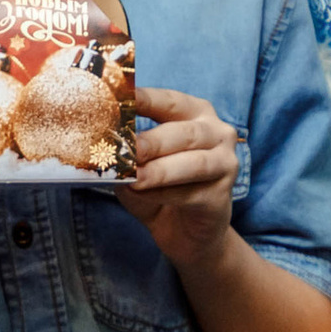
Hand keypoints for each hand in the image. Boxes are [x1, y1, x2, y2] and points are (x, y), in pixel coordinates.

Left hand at [117, 86, 237, 272]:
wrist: (188, 233)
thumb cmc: (161, 188)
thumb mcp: (138, 166)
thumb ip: (127, 155)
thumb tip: (104, 149)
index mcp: (194, 113)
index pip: (168, 101)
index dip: (144, 99)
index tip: (118, 98)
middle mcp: (216, 132)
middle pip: (185, 132)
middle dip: (152, 142)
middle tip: (126, 151)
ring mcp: (225, 163)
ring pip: (193, 162)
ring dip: (159, 171)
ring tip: (133, 178)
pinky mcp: (223, 195)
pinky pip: (191, 193)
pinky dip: (164, 195)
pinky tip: (144, 196)